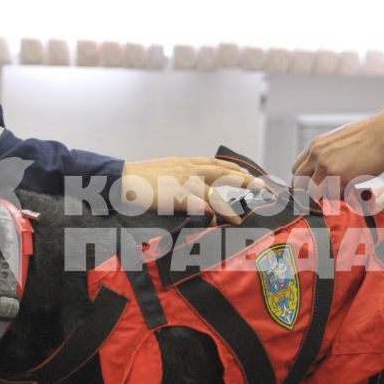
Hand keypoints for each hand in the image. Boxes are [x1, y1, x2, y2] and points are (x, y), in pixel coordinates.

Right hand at [118, 157, 265, 222]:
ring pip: (213, 193)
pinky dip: (208, 213)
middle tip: (261, 186)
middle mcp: (187, 169)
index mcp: (185, 162)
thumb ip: (182, 177)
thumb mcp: (166, 171)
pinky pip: (197, 206)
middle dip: (243, 180)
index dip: (235, 168)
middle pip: (222, 172)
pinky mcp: (175, 196)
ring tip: (238, 220)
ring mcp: (182, 182)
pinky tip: (216, 221)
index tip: (250, 174)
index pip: (216, 163)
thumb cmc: (141, 179)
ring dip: (227, 208)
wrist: (121, 179)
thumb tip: (195, 192)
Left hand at [290, 96, 383, 194]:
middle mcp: (317, 157)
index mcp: (316, 146)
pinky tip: (349, 196)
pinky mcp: (342, 179)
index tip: (312, 189)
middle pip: (299, 184)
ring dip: (324, 198)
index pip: (296, 170)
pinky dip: (338, 200)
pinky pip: (332, 197)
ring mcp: (328, 168)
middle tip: (322, 199)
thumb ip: (327, 153)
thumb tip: (326, 167)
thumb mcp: (339, 138)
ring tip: (338, 198)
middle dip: (308, 193)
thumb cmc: (369, 134)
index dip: (303, 182)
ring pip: (314, 193)